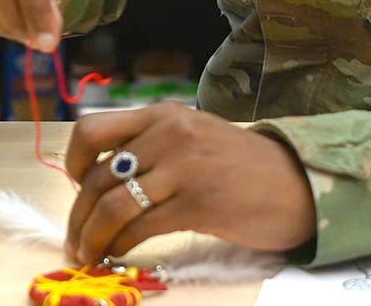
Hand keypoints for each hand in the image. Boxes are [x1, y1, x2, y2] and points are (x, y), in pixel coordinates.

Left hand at [63, 104, 315, 265]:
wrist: (297, 184)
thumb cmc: (242, 166)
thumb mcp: (193, 138)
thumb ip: (153, 147)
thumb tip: (101, 180)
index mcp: (164, 115)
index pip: (92, 129)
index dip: (73, 163)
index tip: (77, 189)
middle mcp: (169, 134)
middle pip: (98, 176)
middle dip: (79, 215)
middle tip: (76, 240)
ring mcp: (183, 168)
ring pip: (113, 205)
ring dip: (93, 237)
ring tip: (88, 254)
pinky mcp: (197, 203)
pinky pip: (140, 228)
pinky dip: (119, 246)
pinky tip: (117, 255)